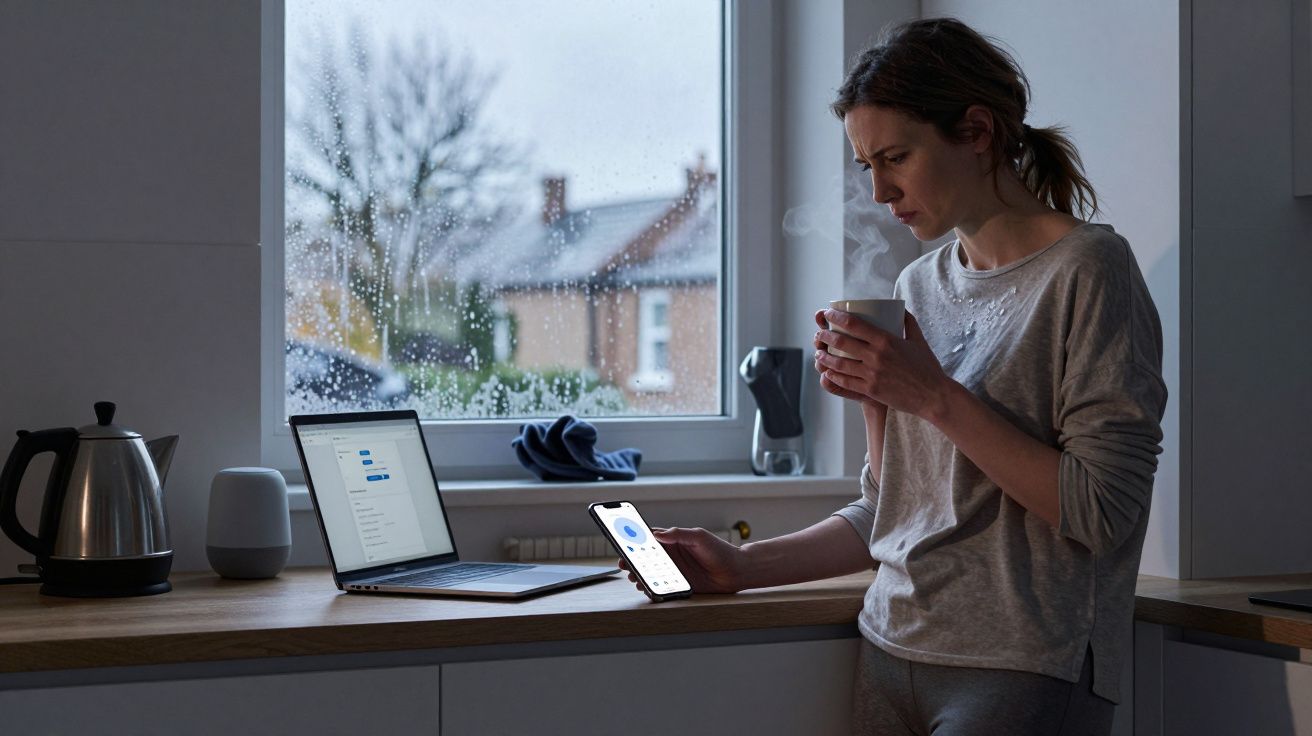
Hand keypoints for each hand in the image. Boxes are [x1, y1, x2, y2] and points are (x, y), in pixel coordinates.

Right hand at [616, 527, 744, 594]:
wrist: (736, 571)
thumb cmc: (720, 550)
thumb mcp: (699, 536)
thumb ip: (678, 534)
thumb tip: (657, 534)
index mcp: (674, 541)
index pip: (650, 540)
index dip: (635, 541)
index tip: (623, 543)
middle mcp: (671, 556)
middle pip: (646, 558)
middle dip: (633, 560)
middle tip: (624, 563)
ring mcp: (674, 572)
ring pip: (651, 573)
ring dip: (640, 575)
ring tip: (633, 577)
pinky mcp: (679, 585)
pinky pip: (661, 587)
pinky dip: (651, 588)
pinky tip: (646, 588)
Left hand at [812, 309, 952, 420]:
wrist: (934, 396)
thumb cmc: (927, 367)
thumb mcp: (919, 340)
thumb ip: (909, 322)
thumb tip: (900, 308)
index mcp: (886, 340)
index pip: (853, 324)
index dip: (835, 317)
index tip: (827, 314)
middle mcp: (876, 356)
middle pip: (841, 342)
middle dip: (825, 336)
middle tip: (819, 334)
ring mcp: (872, 374)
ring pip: (839, 364)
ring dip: (825, 357)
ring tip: (819, 353)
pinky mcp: (870, 390)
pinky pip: (845, 382)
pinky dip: (833, 376)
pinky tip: (827, 373)